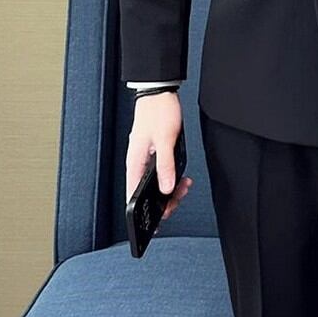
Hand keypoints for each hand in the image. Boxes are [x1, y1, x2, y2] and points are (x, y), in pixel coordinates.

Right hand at [125, 91, 193, 222]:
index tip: (155, 224)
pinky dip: (172, 178)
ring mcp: (147, 159)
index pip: (133, 197)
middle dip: (163, 201)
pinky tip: (182, 178)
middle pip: (147, 193)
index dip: (143, 213)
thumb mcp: (165, 139)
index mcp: (135, 163)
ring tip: (184, 187)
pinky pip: (162, 173)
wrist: (160, 92)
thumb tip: (166, 189)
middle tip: (178, 200)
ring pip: (156, 184)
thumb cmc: (158, 111)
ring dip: (170, 189)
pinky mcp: (155, 153)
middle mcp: (138, 163)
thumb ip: (165, 165)